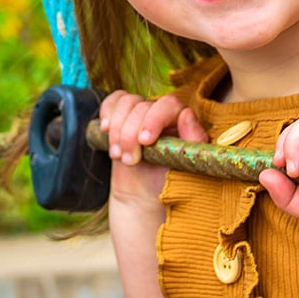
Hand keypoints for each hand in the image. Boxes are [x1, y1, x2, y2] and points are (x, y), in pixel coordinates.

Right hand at [99, 91, 207, 207]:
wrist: (144, 195)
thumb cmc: (169, 180)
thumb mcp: (186, 164)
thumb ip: (193, 139)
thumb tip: (186, 114)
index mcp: (181, 119)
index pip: (168, 104)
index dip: (154, 120)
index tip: (145, 142)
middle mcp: (161, 112)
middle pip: (142, 105)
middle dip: (130, 134)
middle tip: (130, 160)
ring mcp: (140, 113)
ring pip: (126, 103)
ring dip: (117, 131)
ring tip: (118, 155)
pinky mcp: (122, 117)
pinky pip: (112, 102)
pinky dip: (106, 112)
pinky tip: (105, 130)